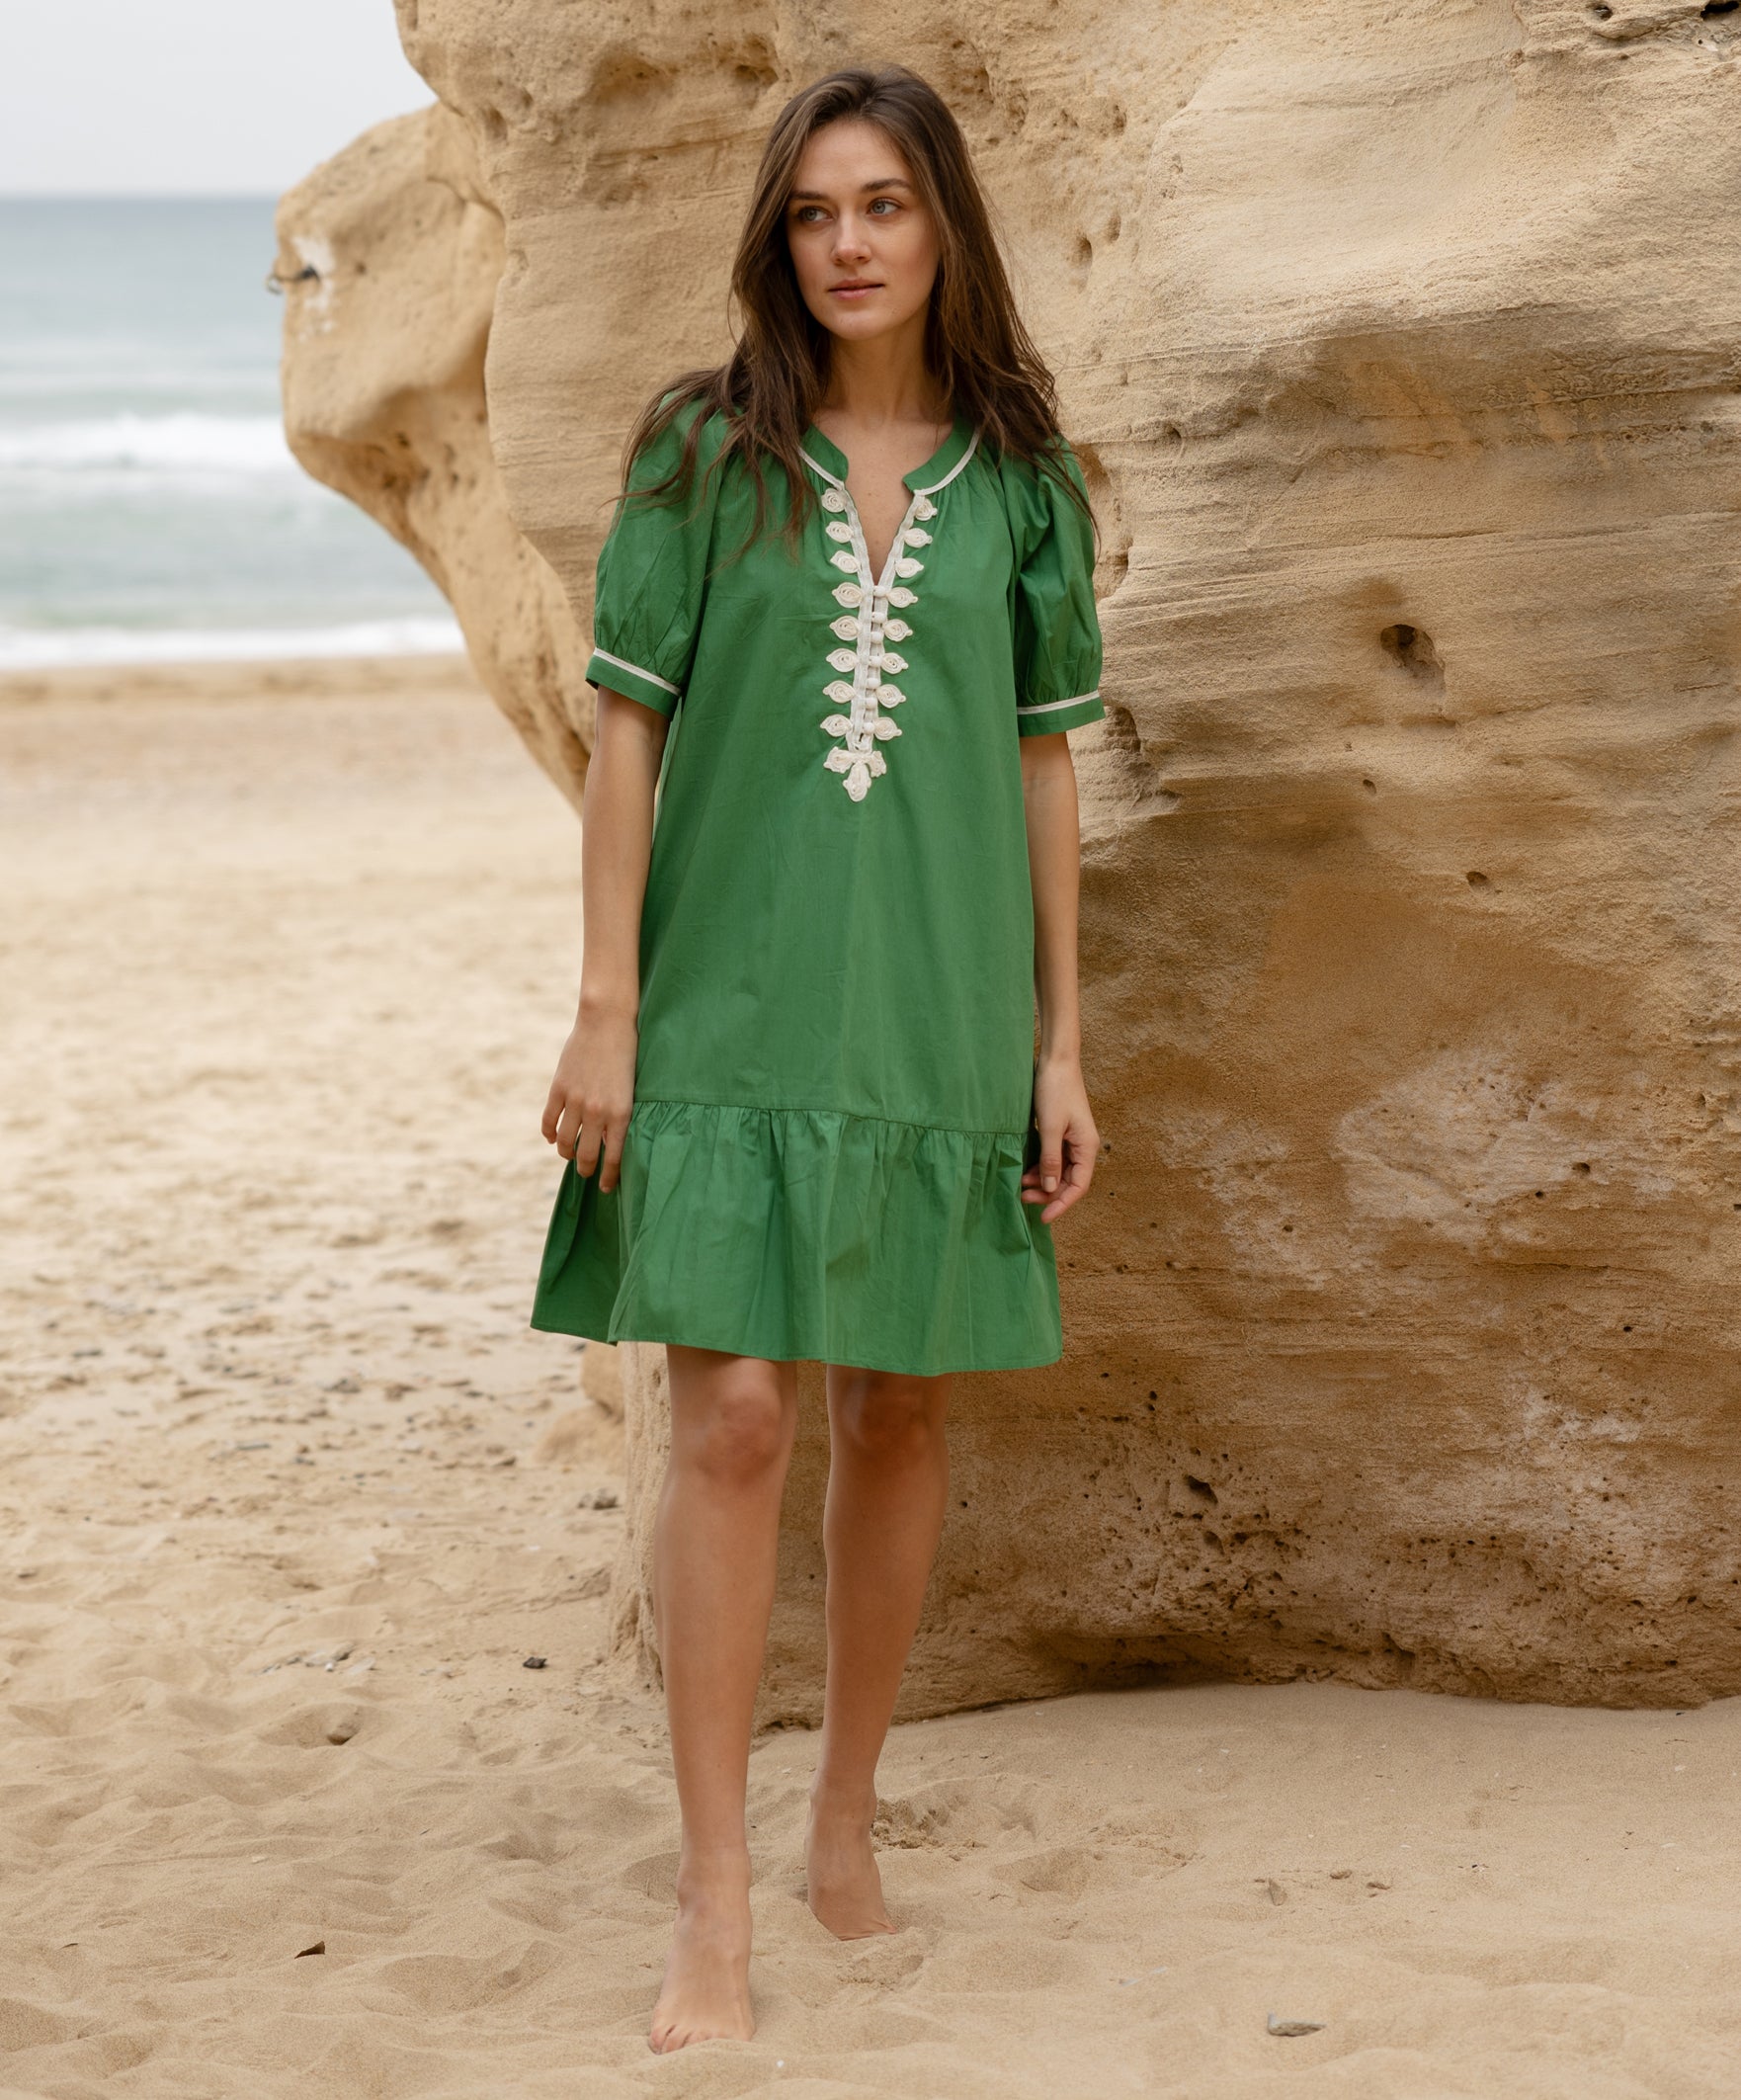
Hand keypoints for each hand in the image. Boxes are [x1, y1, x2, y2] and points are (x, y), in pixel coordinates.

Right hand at [541, 1002, 638, 1191]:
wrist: (607, 1023)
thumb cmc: (627, 1054)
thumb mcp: (631, 1090)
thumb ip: (620, 1115)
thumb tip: (610, 1140)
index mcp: (621, 1114)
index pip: (613, 1158)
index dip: (609, 1177)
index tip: (607, 1188)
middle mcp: (597, 1112)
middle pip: (586, 1155)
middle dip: (586, 1169)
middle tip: (587, 1174)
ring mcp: (575, 1101)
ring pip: (565, 1142)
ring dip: (566, 1154)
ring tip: (569, 1157)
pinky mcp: (559, 1089)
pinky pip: (549, 1121)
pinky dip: (549, 1134)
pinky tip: (552, 1139)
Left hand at [1021, 1055, 1098, 1223]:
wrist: (1055, 1061)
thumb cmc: (1055, 1091)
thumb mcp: (1049, 1128)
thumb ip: (1050, 1159)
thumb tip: (1049, 1189)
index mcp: (1087, 1147)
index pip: (1078, 1186)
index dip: (1061, 1204)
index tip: (1043, 1218)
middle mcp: (1083, 1147)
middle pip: (1069, 1182)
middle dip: (1048, 1194)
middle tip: (1023, 1198)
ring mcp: (1072, 1140)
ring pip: (1060, 1172)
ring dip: (1043, 1181)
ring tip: (1021, 1185)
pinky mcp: (1061, 1133)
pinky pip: (1053, 1159)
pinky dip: (1041, 1167)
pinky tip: (1026, 1170)